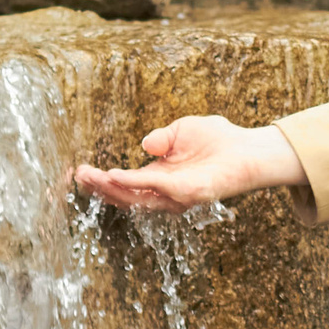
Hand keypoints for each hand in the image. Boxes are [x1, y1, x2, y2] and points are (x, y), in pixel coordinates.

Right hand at [72, 116, 305, 211]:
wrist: (250, 148)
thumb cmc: (219, 140)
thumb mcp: (181, 131)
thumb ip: (162, 139)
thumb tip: (145, 146)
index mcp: (161, 178)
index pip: (126, 185)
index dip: (103, 180)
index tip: (82, 171)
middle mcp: (166, 192)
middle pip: (126, 196)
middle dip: (99, 187)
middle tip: (78, 176)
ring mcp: (176, 195)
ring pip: (136, 197)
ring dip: (110, 188)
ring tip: (89, 177)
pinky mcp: (189, 193)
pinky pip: (156, 190)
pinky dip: (133, 183)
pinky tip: (114, 175)